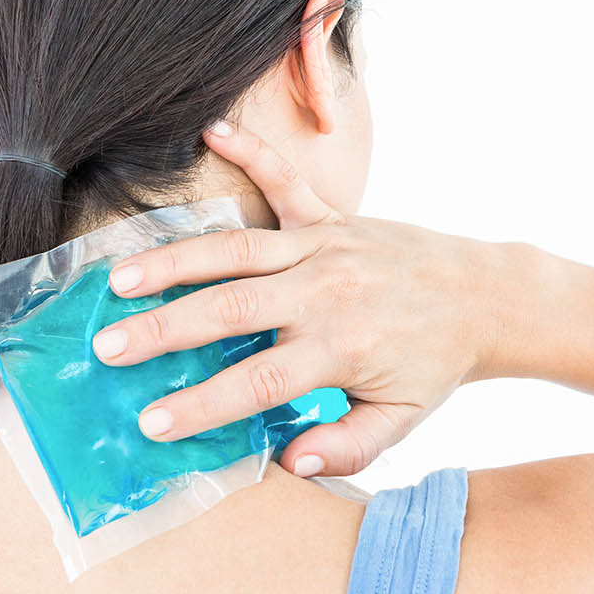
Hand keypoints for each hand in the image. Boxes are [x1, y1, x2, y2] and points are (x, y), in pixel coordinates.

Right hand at [91, 122, 497, 477]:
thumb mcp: (401, 419)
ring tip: (120, 277)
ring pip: (238, 249)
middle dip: (164, 330)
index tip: (152, 423)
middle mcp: (326, 292)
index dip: (204, 403)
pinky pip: (286, 179)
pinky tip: (210, 129)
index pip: (259, 381)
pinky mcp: (332, 215)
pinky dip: (251, 150)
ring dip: (176, 259)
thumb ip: (348, 446)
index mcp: (341, 348)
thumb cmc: (433, 364)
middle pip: (232, 309)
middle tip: (107, 346)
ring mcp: (326, 246)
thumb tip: (289, 464)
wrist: (486, 296)